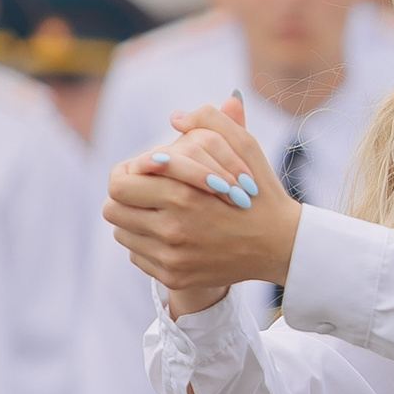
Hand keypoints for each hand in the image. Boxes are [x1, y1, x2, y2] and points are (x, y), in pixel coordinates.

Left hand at [106, 98, 299, 309]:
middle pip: (112, 209)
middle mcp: (173, 230)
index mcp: (184, 195)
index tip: (143, 172)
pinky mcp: (175, 276)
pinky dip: (148, 243)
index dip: (127, 173)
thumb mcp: (246, 146)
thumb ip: (212, 121)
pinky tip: (172, 234)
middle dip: (126, 197)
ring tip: (159, 211)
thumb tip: (176, 118)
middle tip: (145, 191)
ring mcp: (172, 257)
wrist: (281, 245)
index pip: (119, 183)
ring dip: (135, 219)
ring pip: (123, 233)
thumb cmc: (260, 193)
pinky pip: (138, 256)